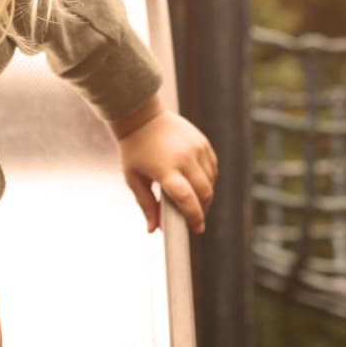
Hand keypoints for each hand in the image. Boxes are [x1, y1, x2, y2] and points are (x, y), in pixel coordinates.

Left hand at [114, 104, 217, 235]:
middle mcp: (184, 158)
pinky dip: (208, 180)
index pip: (186, 198)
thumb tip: (153, 230)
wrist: (142, 116)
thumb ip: (146, 204)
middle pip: (203, 193)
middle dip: (202, 210)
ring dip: (205, 195)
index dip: (193, 216)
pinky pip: (212, 168)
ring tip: (193, 202)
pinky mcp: (203, 142)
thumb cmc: (134, 150)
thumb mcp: (133, 179)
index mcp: (165, 168)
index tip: (196, 229)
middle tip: (194, 220)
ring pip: (210, 182)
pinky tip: (197, 184)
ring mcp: (196, 148)